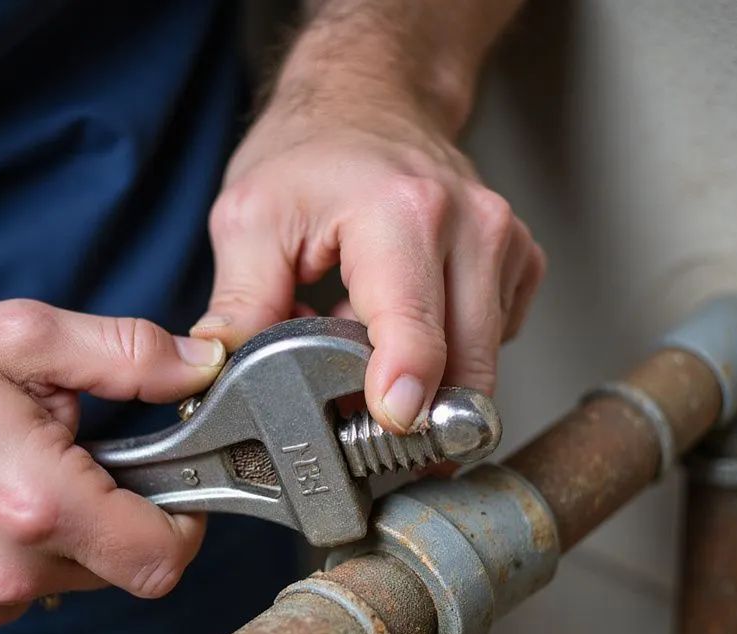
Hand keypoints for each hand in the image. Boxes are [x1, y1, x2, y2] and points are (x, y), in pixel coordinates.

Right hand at [0, 301, 226, 631]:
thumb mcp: (24, 337)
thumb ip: (127, 356)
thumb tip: (199, 368)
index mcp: (39, 504)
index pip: (163, 558)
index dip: (187, 524)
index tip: (177, 488)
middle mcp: (10, 570)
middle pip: (126, 569)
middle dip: (126, 516)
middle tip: (86, 461)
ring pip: (82, 579)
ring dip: (79, 533)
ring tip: (30, 475)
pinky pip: (33, 589)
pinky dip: (37, 552)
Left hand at [193, 89, 544, 433]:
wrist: (371, 99)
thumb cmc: (313, 152)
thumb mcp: (250, 219)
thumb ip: (237, 307)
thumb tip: (218, 376)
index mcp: (403, 215)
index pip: (417, 331)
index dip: (406, 397)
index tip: (392, 428)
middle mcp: (471, 228)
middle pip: (466, 369)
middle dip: (417, 416)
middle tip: (362, 430)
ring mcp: (504, 245)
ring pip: (484, 366)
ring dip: (432, 383)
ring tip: (376, 353)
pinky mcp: (518, 265)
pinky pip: (496, 344)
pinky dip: (452, 356)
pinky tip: (410, 328)